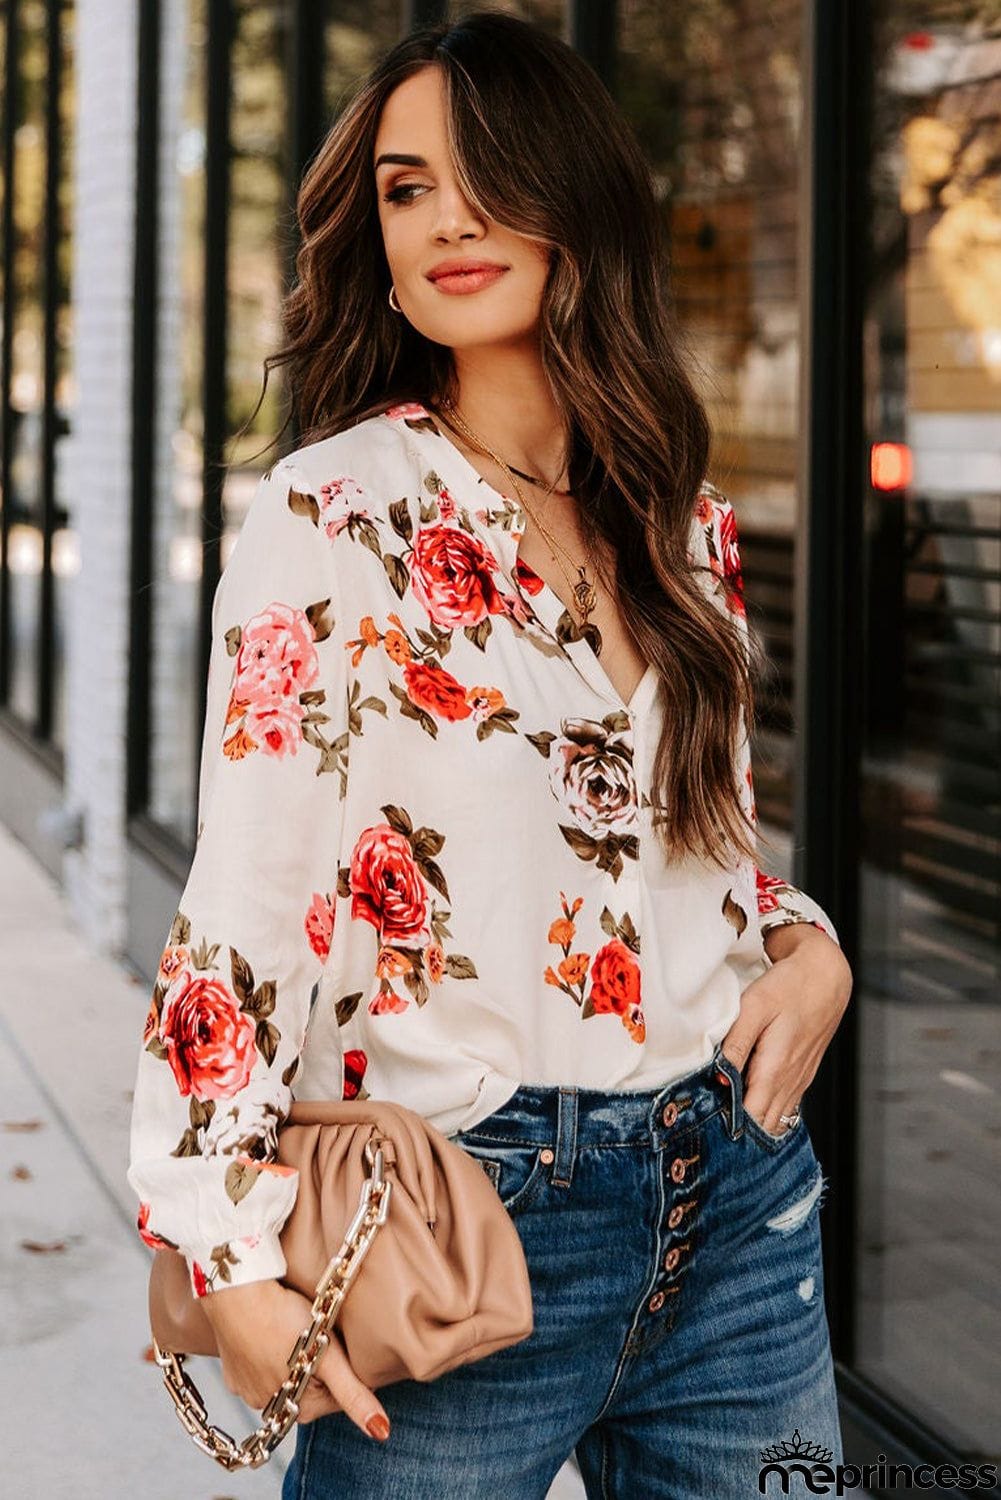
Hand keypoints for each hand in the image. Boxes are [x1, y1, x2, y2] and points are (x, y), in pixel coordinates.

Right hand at [200, 1277, 390, 1438]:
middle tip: (319, 1332)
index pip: (338, 1397)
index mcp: (297, 1409)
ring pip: (283, 1376)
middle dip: (319, 1364)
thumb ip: (353, 1394)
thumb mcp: (327, 1357)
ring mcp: (246, 1389)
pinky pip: (257, 1366)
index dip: (346, 1369)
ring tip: (295, 1328)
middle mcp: (268, 1407)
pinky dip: (267, 1352)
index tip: (341, 1344)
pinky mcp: (230, 1370)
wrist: (236, 1292)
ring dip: (294, 1358)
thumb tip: (381, 1431)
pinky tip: (271, 1330)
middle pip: (310, 1386)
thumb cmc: (284, 1320)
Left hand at [720, 924, 851, 1133]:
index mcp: (775, 1069)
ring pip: (776, 1120)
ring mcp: (799, 1081)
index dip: (729, 1129)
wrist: (826, 976)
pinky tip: (749, 1107)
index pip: (751, 1118)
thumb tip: (719, 1078)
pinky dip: (767, 1112)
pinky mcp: (802, 1075)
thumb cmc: (789, 987)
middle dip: (738, 1133)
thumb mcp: (755, 1007)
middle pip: (763, 1126)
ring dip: (753, 1124)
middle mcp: (790, 1082)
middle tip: (710, 1130)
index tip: (706, 1128)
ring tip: (725, 1121)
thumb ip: (736, 1044)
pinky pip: (785, 1106)